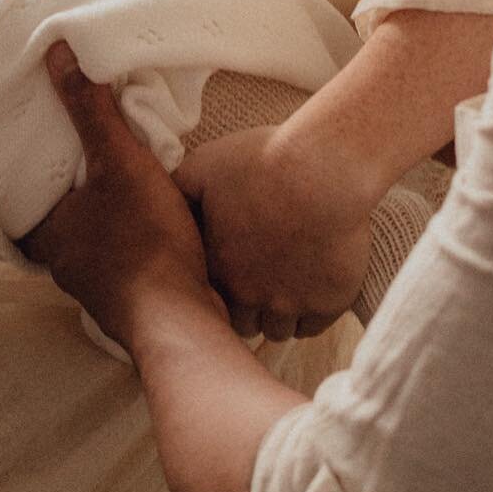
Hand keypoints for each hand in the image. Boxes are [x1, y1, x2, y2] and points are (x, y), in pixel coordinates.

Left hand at [28, 42, 225, 352]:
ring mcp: (95, 283)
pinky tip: (143, 219)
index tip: (25, 150)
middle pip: (50, 217)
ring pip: (84, 238)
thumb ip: (90, 109)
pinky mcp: (127, 295)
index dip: (16, 175)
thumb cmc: (144, 241)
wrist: (184, 319)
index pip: (12, 201)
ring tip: (110, 179)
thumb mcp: (120, 161)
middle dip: (61, 191)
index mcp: (45, 234)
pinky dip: (122, 235)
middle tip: (72, 156)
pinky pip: (115, 256)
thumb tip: (56, 53)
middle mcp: (62, 262)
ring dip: (94, 214)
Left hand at [175, 124, 373, 340]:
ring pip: (279, 330)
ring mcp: (291, 303)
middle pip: (243, 323)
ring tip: (288, 286)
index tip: (232, 272)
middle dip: (248, 307)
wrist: (324, 169)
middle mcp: (251, 294)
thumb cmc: (265, 161)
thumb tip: (164, 200)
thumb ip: (181, 188)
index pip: (210, 301)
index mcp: (219, 267)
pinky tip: (313, 287)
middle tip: (260, 282)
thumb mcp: (206, 164)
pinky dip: (312, 313)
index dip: (221, 289)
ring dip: (280, 313)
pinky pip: (313, 327)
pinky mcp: (328, 303)